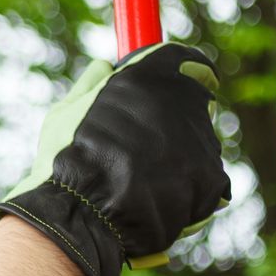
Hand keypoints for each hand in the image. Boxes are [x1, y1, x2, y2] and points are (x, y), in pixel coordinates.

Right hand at [0, 42, 230, 275]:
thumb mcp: (66, 111)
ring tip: (142, 179)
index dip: (184, 73)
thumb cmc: (63, 160)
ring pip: (201, 144)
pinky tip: (157, 198)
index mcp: (147, 77)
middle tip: (146, 148)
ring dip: (181, 158)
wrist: (80, 213)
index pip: (186, 61)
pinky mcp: (212, 177)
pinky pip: (209, 181)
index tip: (179, 85)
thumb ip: (92, 84)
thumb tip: (104, 67)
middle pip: (195, 105)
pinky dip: (188, 191)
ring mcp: (201, 139)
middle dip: (176, 122)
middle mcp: (181, 101)